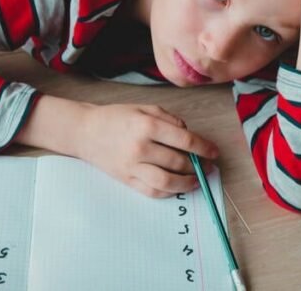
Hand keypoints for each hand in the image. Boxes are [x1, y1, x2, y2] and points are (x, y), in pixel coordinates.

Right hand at [75, 103, 219, 198]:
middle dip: (198, 166)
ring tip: (196, 180)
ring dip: (187, 183)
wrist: (85, 132)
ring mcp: (132, 166)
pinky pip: (152, 191)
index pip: (185, 140)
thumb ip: (170, 119)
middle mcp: (141, 147)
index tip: (214, 152)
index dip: (204, 148)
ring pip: (167, 182)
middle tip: (207, 166)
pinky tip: (177, 187)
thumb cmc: (116, 117)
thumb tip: (189, 135)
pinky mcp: (126, 180)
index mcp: (147, 125)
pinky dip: (169, 192)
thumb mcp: (145, 108)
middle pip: (178, 162)